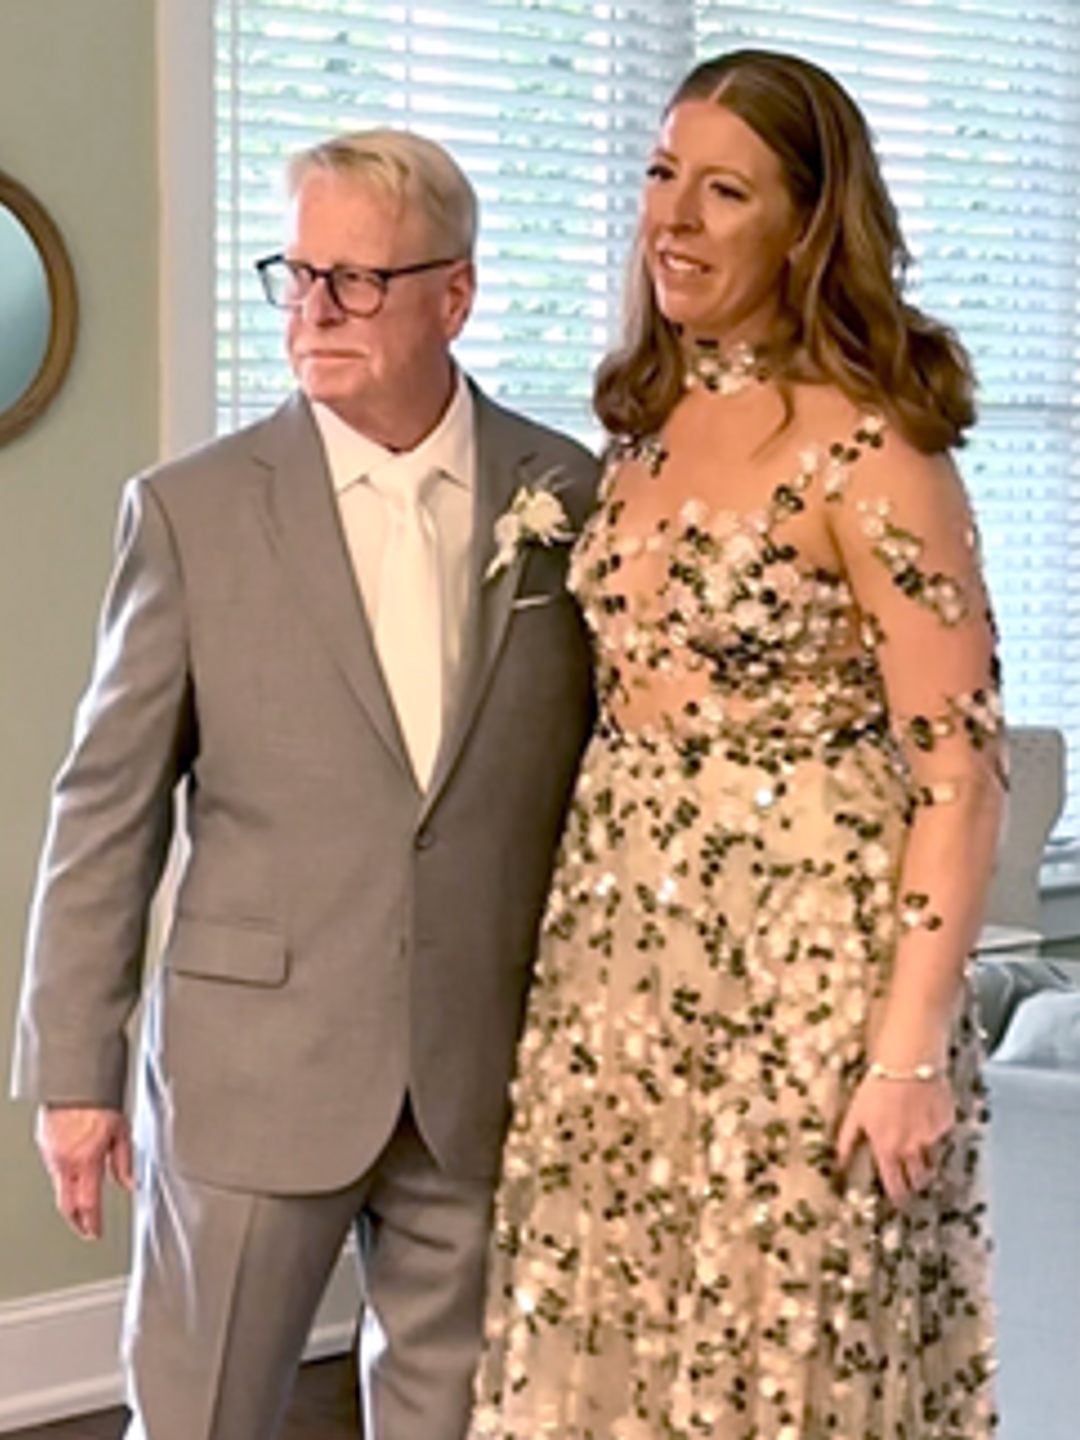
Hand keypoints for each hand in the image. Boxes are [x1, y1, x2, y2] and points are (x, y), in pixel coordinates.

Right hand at [35, 1105, 134, 1239]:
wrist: (73, 1081)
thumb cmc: (99, 1101)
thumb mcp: (122, 1131)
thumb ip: (124, 1162)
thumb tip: (130, 1184)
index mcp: (86, 1161)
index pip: (88, 1203)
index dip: (92, 1223)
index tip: (96, 1232)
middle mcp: (65, 1162)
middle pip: (66, 1205)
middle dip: (77, 1221)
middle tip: (86, 1227)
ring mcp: (51, 1154)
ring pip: (59, 1187)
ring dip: (70, 1198)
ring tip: (83, 1203)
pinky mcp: (44, 1145)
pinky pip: (54, 1168)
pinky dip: (64, 1177)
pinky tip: (73, 1174)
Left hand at [836, 1073, 954, 1206]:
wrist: (908, 1064)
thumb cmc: (876, 1088)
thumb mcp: (855, 1114)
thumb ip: (847, 1140)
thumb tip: (839, 1163)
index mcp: (887, 1149)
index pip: (894, 1184)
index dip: (897, 1195)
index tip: (900, 1202)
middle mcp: (911, 1149)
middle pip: (919, 1177)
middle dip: (916, 1181)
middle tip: (914, 1179)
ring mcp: (931, 1138)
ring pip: (933, 1158)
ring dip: (928, 1161)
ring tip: (923, 1154)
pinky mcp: (946, 1123)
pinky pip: (941, 1133)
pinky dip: (935, 1130)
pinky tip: (926, 1114)